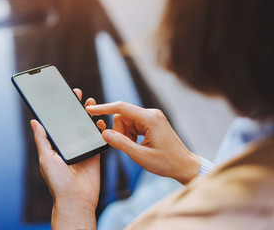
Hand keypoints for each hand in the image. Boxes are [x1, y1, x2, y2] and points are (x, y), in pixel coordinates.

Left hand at [30, 88, 100, 228]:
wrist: (76, 199)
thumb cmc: (57, 181)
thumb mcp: (46, 158)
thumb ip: (42, 139)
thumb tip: (34, 122)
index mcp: (57, 146)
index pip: (59, 124)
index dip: (61, 110)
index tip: (62, 97)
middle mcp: (70, 145)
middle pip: (74, 123)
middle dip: (76, 108)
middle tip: (77, 94)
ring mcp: (83, 149)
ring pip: (87, 128)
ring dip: (89, 115)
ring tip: (90, 102)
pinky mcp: (95, 154)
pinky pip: (99, 138)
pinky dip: (100, 128)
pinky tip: (100, 120)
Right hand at [86, 101, 200, 184]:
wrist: (184, 165)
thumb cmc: (166, 162)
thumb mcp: (140, 156)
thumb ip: (121, 143)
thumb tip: (104, 133)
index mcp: (150, 119)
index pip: (121, 108)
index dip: (104, 108)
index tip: (90, 109)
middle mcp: (151, 114)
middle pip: (122, 116)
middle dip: (119, 131)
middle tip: (126, 146)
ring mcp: (152, 117)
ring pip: (126, 120)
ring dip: (125, 134)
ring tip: (136, 147)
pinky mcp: (152, 122)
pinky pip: (133, 124)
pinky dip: (131, 134)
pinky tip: (138, 144)